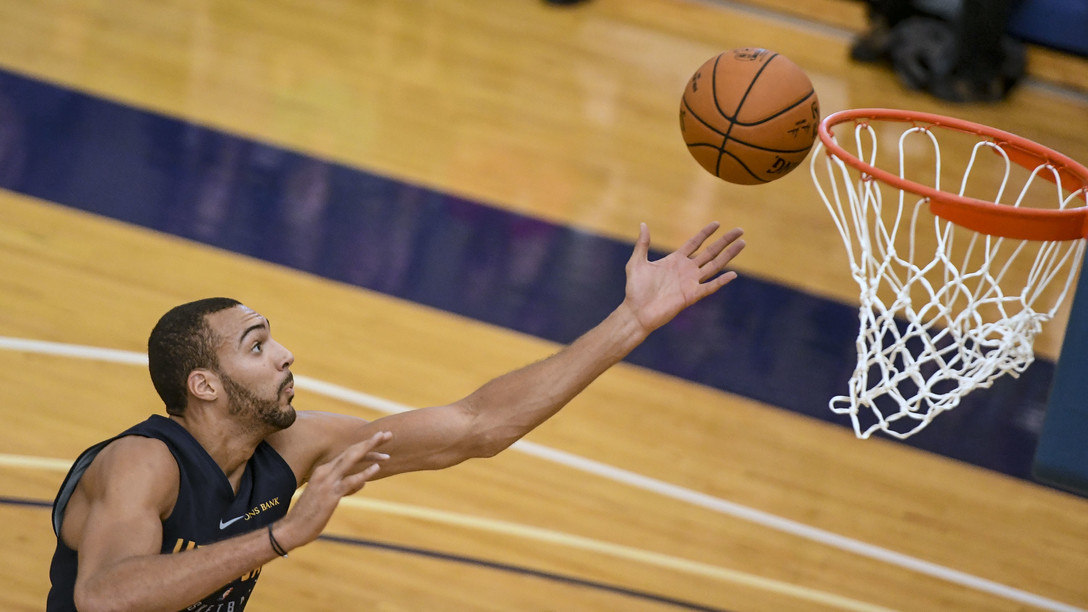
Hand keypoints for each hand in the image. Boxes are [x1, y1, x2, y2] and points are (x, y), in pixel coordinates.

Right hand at [275, 431, 391, 550]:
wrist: (291, 528)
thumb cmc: (310, 513)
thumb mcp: (330, 496)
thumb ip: (345, 487)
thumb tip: (362, 482)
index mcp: (324, 470)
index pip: (349, 453)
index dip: (366, 445)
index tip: (381, 438)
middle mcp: (325, 471)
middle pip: (352, 451)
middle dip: (371, 442)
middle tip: (388, 433)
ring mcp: (327, 482)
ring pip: (351, 460)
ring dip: (369, 449)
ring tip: (384, 441)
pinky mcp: (330, 494)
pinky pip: (350, 481)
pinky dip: (364, 473)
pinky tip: (377, 467)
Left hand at [623, 222, 744, 332]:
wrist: (636, 311)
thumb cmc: (635, 289)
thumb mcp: (637, 262)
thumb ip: (642, 244)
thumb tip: (643, 224)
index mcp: (675, 260)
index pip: (695, 243)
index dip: (706, 233)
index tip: (717, 223)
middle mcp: (686, 270)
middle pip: (711, 252)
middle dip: (725, 241)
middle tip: (740, 230)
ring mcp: (690, 282)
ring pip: (714, 266)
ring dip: (729, 255)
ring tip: (742, 244)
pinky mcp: (691, 296)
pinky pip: (709, 287)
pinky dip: (721, 281)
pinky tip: (733, 274)